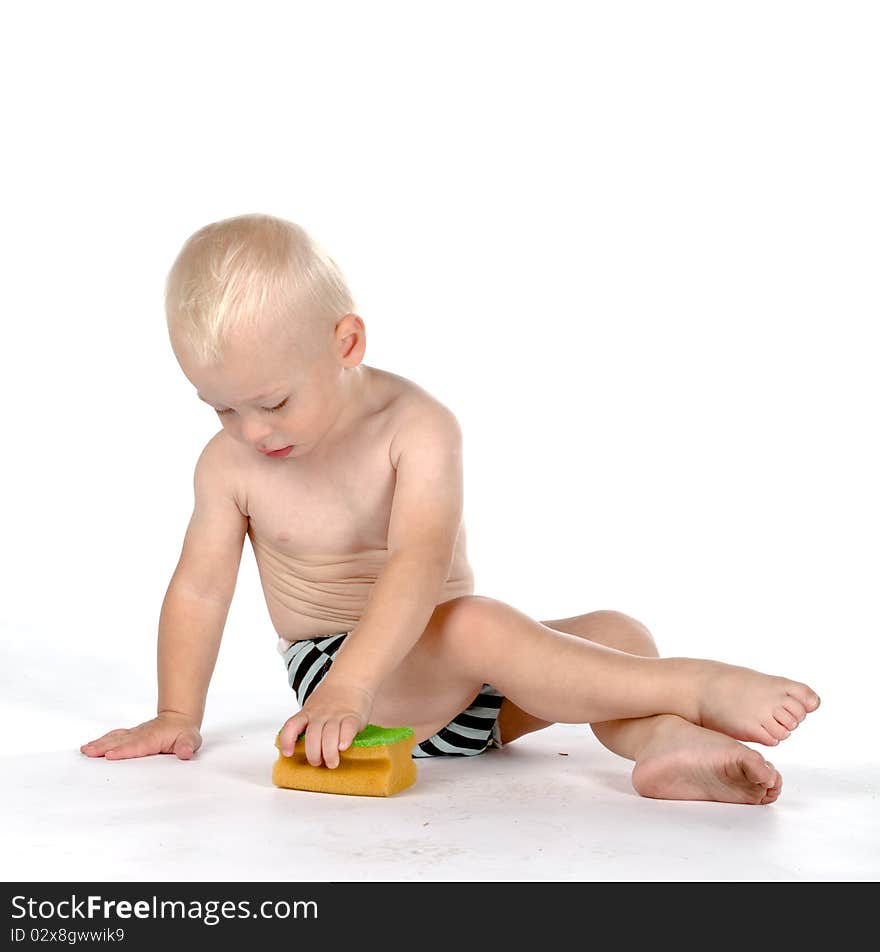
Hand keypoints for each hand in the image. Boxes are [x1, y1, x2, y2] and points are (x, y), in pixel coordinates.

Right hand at [79, 712, 201, 760]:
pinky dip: (102, 740)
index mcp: (153, 738)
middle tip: (88, 752)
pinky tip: (90, 746)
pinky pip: (114, 737)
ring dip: (99, 743)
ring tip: (85, 750)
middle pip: (120, 741)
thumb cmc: (184, 732)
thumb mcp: (191, 739)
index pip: (137, 746)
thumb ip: (187, 746)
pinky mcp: (130, 735)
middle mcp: (140, 734)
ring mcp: (134, 734)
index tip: (110, 755)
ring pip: (115, 738)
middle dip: (104, 747)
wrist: (180, 718)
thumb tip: (185, 753)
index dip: (124, 750)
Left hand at [279, 677, 373, 768]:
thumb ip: (308, 724)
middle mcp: (320, 715)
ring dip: (329, 753)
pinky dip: (345, 739)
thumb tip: (300, 748)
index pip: (291, 726)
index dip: (287, 740)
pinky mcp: (353, 717)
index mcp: (308, 713)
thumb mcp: (314, 707)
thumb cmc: (332, 698)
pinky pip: (347, 729)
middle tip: (318, 763)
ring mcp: (337, 715)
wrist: (352, 678)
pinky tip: (344, 747)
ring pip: (329, 736)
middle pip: (312, 736)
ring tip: (332, 763)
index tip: (288, 753)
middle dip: (313, 754)